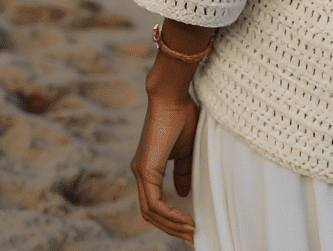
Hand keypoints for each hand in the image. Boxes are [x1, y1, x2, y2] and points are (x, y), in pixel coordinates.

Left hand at [130, 90, 198, 243]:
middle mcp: (140, 173)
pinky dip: (170, 215)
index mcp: (148, 168)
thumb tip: (183, 193)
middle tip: (192, 237)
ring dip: (172, 225)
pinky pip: (155, 203)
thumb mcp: (186, 149)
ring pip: (151, 212)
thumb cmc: (181, 115)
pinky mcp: (145, 170)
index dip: (171, 218)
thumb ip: (183, 171)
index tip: (190, 226)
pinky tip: (185, 219)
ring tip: (192, 232)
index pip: (155, 203)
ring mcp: (140, 172)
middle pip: (152, 213)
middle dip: (172, 228)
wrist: (172, 96)